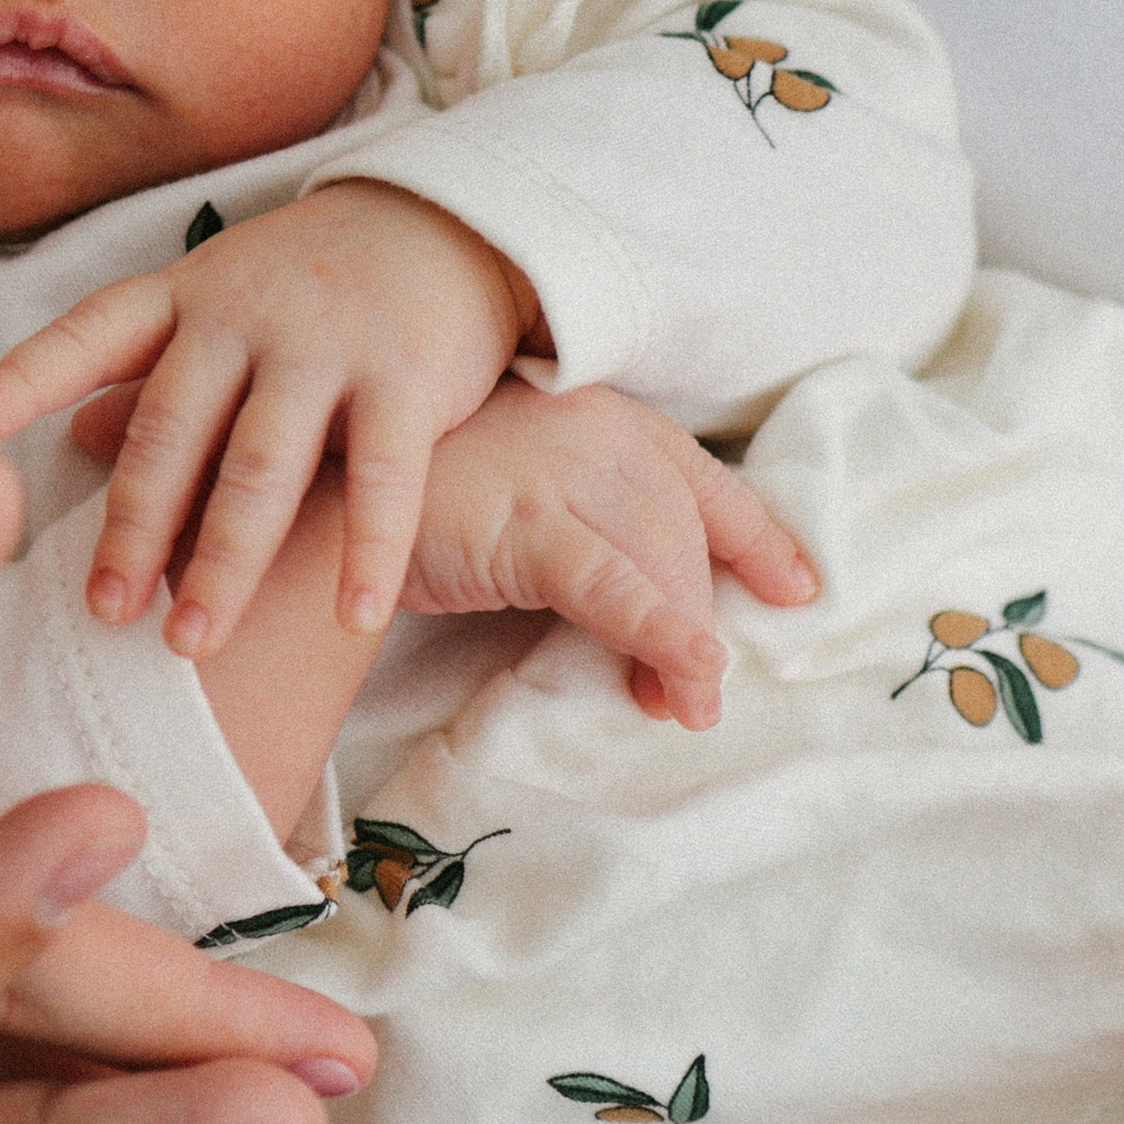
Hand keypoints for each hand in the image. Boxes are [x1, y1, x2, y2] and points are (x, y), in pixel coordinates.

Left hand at [0, 182, 538, 659]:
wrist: (455, 221)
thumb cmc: (321, 280)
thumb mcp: (225, 303)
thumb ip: (155, 371)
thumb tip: (70, 441)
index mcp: (187, 295)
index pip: (85, 336)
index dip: (16, 384)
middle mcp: (245, 314)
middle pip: (171, 431)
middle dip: (133, 529)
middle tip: (105, 613)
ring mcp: (326, 344)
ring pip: (260, 465)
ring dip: (224, 560)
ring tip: (191, 642)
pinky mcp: (407, 376)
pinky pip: (382, 480)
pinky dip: (367, 553)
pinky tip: (352, 617)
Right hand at [407, 379, 815, 728]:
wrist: (327, 507)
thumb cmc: (425, 507)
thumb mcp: (530, 506)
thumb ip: (597, 550)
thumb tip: (667, 651)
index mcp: (604, 416)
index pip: (702, 480)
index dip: (756, 537)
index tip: (796, 589)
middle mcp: (595, 429)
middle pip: (682, 532)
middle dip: (702, 618)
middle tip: (698, 699)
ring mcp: (559, 468)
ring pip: (658, 559)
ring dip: (682, 641)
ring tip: (685, 707)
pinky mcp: (525, 518)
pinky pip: (611, 584)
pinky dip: (658, 628)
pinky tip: (686, 666)